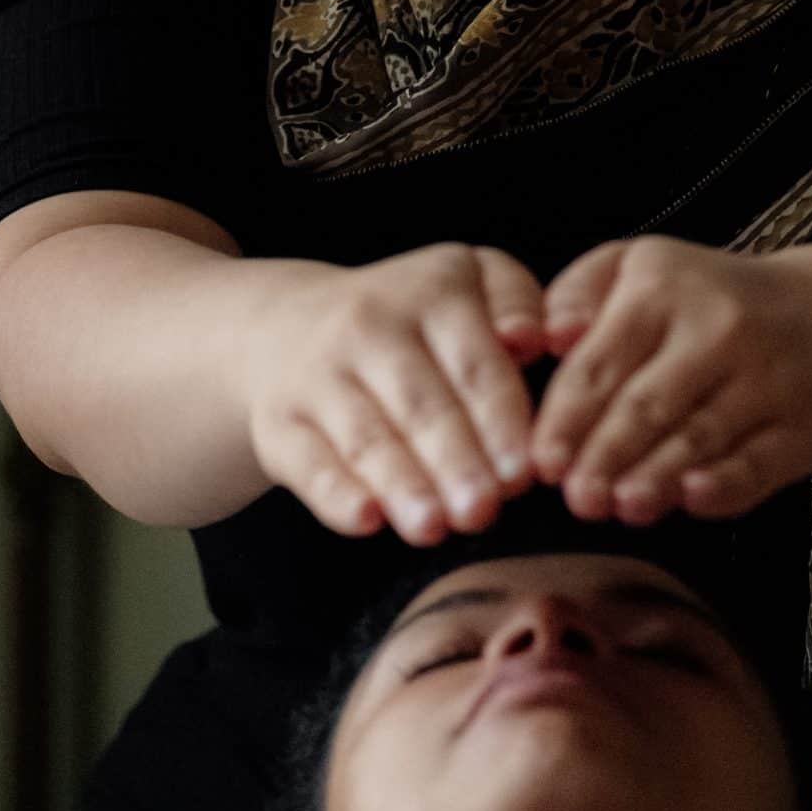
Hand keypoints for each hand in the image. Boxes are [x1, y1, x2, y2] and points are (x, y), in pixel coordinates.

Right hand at [243, 244, 546, 544]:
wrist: (287, 324)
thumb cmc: (412, 317)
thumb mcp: (470, 281)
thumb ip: (517, 302)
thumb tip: (533, 339)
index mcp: (433, 289)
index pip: (475, 362)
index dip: (501, 421)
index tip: (525, 474)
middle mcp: (371, 323)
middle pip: (421, 403)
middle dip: (456, 460)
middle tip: (483, 511)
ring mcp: (318, 372)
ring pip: (366, 436)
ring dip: (401, 483)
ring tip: (432, 528)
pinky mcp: (278, 422)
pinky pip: (309, 462)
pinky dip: (336, 493)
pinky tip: (366, 521)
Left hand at [529, 236, 811, 523]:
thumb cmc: (700, 300)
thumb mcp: (634, 268)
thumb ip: (577, 294)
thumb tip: (549, 337)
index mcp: (662, 286)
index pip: (602, 361)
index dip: (567, 417)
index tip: (541, 463)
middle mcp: (719, 326)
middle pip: (650, 401)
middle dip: (607, 453)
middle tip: (578, 498)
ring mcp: (768, 375)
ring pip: (702, 433)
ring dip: (658, 474)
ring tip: (623, 506)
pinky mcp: (803, 423)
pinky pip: (760, 461)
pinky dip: (726, 483)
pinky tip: (692, 499)